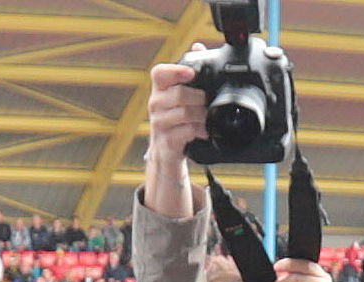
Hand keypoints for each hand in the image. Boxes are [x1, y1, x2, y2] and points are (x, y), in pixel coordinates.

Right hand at [143, 61, 206, 221]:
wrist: (166, 153)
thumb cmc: (175, 120)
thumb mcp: (180, 96)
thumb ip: (188, 73)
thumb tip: (198, 47)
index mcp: (159, 89)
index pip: (159, 73)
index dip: (176, 71)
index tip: (191, 73)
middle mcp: (155, 104)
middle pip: (178, 94)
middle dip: (198, 98)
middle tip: (207, 101)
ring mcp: (159, 124)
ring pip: (183, 114)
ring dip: (201, 115)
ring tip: (208, 118)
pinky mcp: (166, 141)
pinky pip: (185, 132)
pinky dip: (198, 131)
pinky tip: (204, 132)